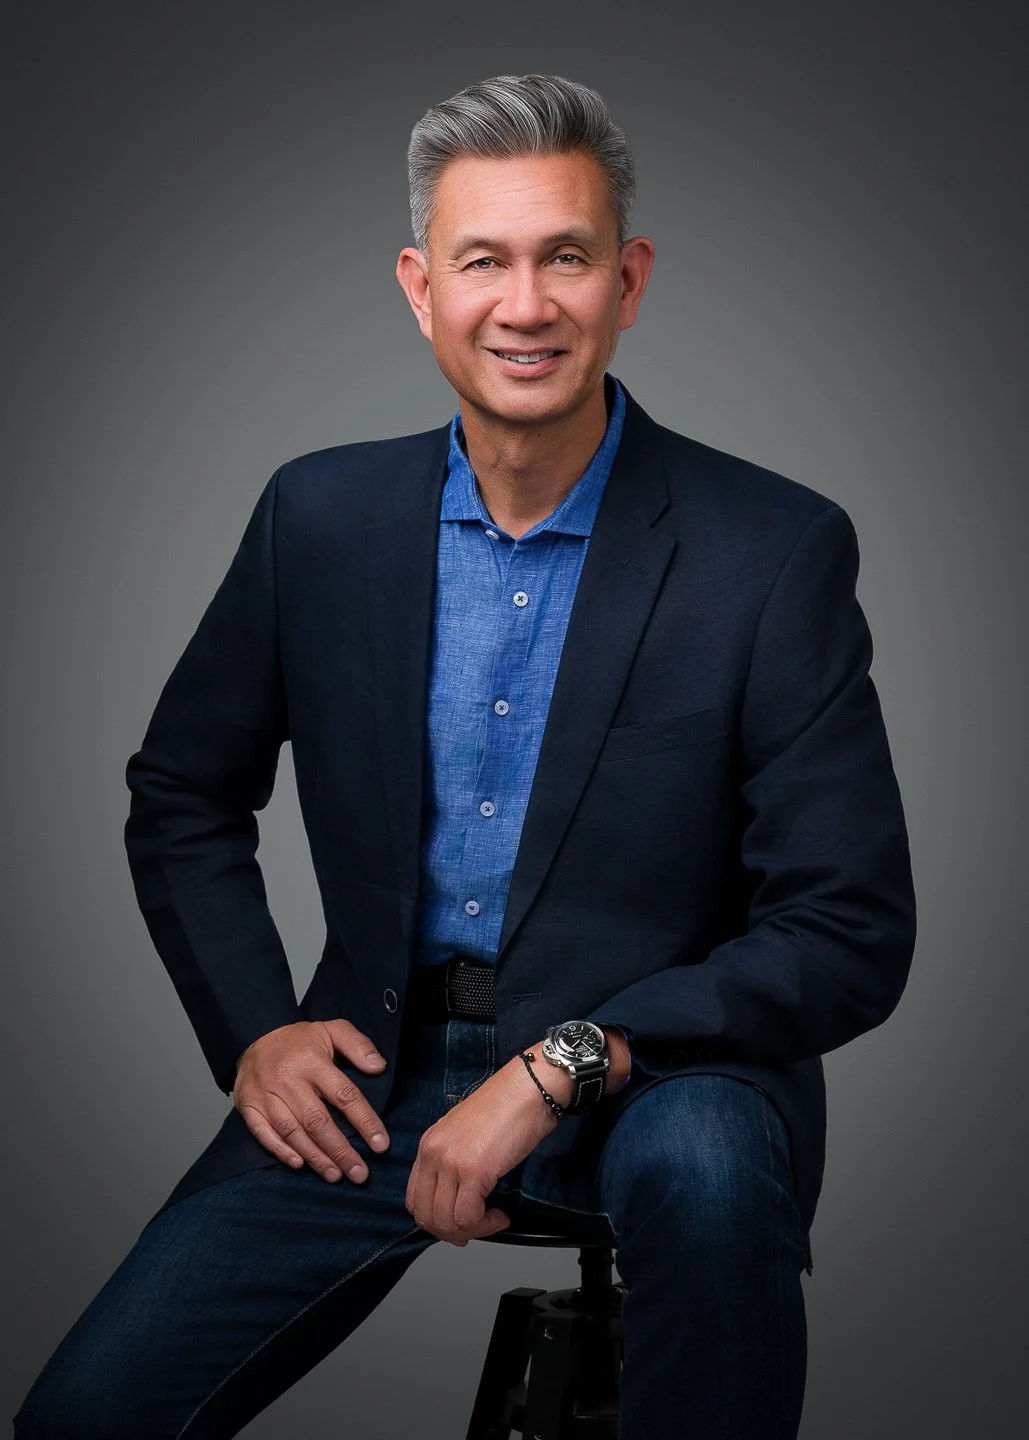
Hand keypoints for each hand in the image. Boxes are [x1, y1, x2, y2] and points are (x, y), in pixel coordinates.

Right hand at [234, 1019, 390, 1182]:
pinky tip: (300, 1165)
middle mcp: (288, 1079)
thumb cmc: (301, 1040)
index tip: (380, 1145)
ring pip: (292, 1132)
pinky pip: (264, 1134)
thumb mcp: (332, 1030)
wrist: (256, 1034)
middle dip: (341, 1151)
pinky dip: (281, 1152)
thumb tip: (379, 1067)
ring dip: (315, 1157)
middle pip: (318, 1122)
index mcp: (312, 1061)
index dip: (364, 1121)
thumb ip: (358, 1045)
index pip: (344, 1095)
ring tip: (336, 1176)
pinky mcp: (249, 1106)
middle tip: (360, 1174)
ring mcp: (265, 1094)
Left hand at [405, 1041, 572, 1246]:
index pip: (414, 1199)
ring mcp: (450, 1162)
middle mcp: (433, 1154)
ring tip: (492, 1220)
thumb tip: (459, 1197)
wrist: (528, 1089)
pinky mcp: (473, 1171)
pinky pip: (468, 1217)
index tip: (458, 1222)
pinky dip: (485, 1225)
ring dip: (471, 1231)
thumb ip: (454, 1162)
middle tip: (476, 1228)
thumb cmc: (506, 1108)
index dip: (435, 1220)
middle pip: (426, 1216)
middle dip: (451, 1233)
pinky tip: (500, 1215)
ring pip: (445, 1222)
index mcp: (428, 1144)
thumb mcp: (466, 1135)